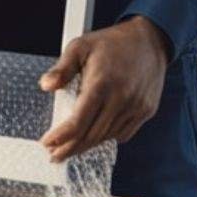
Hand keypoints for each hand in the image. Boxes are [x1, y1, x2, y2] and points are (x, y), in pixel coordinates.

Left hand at [39, 16, 169, 161]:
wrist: (150, 40)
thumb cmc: (111, 42)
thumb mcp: (80, 46)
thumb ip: (62, 68)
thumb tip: (45, 86)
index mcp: (101, 84)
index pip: (78, 122)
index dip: (61, 137)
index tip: (47, 144)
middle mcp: (121, 99)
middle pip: (91, 135)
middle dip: (70, 149)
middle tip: (54, 155)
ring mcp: (136, 107)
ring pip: (107, 137)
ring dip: (87, 145)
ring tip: (70, 148)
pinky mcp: (146, 111)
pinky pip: (124, 133)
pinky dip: (107, 137)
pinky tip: (94, 135)